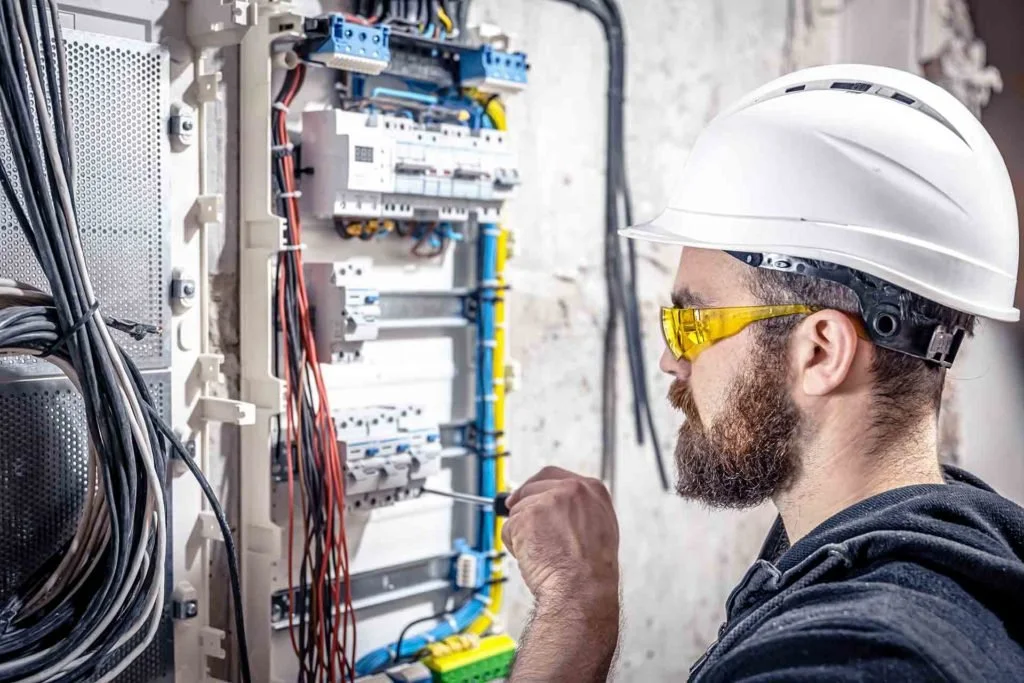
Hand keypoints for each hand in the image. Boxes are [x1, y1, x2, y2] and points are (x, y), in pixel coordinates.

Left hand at [502, 466, 619, 605]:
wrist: (584, 589)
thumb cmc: (593, 571)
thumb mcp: (600, 528)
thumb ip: (578, 511)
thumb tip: (556, 509)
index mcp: (592, 490)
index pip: (553, 476)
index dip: (536, 488)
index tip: (526, 495)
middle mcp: (571, 490)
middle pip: (531, 488)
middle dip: (524, 508)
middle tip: (526, 531)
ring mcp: (548, 501)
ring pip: (519, 510)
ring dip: (522, 532)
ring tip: (543, 553)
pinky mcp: (527, 516)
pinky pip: (508, 529)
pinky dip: (514, 545)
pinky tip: (533, 558)